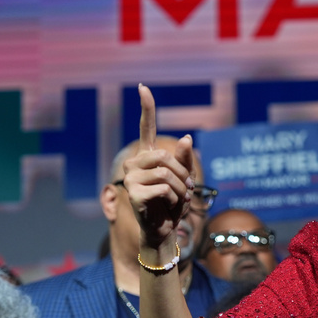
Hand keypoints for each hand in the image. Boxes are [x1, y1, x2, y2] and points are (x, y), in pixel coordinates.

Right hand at [123, 85, 194, 246]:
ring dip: (181, 188)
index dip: (146, 108)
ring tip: (178, 199)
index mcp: (148, 157)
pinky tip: (167, 206)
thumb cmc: (172, 204)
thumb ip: (185, 161)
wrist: (163, 230)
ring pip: (166, 172)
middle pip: (165, 156)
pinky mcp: (132, 193)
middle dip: (182, 173)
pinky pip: (164, 188)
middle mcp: (135, 164)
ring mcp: (131, 178)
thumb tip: (186, 137)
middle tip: (186, 190)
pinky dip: (174, 199)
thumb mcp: (184, 180)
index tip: (143, 87)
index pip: (146, 128)